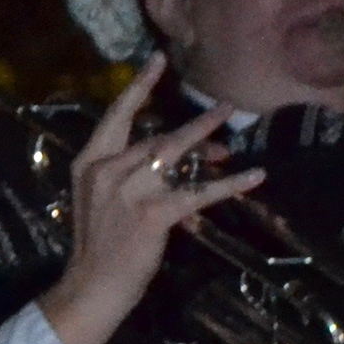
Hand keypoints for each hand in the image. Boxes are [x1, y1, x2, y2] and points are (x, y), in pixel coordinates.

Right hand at [37, 57, 262, 343]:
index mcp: (89, 163)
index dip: (138, 87)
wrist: (93, 284)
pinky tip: (253, 176)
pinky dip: (229, 184)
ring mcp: (128, 192)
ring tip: (233, 136)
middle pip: (158, 138)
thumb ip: (132, 175)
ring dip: (209, 144)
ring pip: (177, 157)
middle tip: (224, 109)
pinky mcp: (152, 214)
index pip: (116, 117)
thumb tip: (182, 158)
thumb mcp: (104, 199)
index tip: (157, 60)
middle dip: (195, 128)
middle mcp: (106, 171)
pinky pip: (197, 192)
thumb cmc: (99, 245)